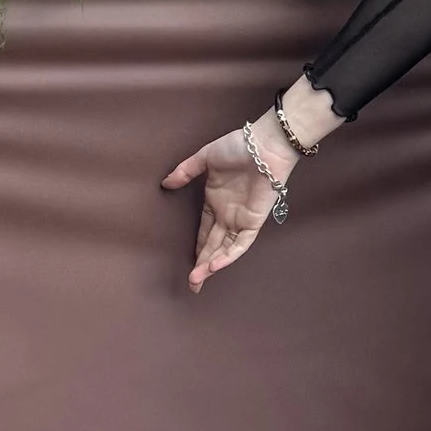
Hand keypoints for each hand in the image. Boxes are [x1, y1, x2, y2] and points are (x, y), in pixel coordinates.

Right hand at [162, 119, 287, 293]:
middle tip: (192, 285)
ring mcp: (240, 219)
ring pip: (225, 249)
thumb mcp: (205, 158)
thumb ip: (185, 171)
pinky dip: (229, 255)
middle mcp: (227, 214)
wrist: (264, 145)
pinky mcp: (253, 220)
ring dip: (211, 265)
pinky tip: (215, 265)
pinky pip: (241, 243)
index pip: (204, 232)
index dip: (197, 250)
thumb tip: (166, 183)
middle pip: (213, 246)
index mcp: (215, 202)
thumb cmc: (238, 147)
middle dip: (202, 266)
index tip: (188, 267)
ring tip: (197, 280)